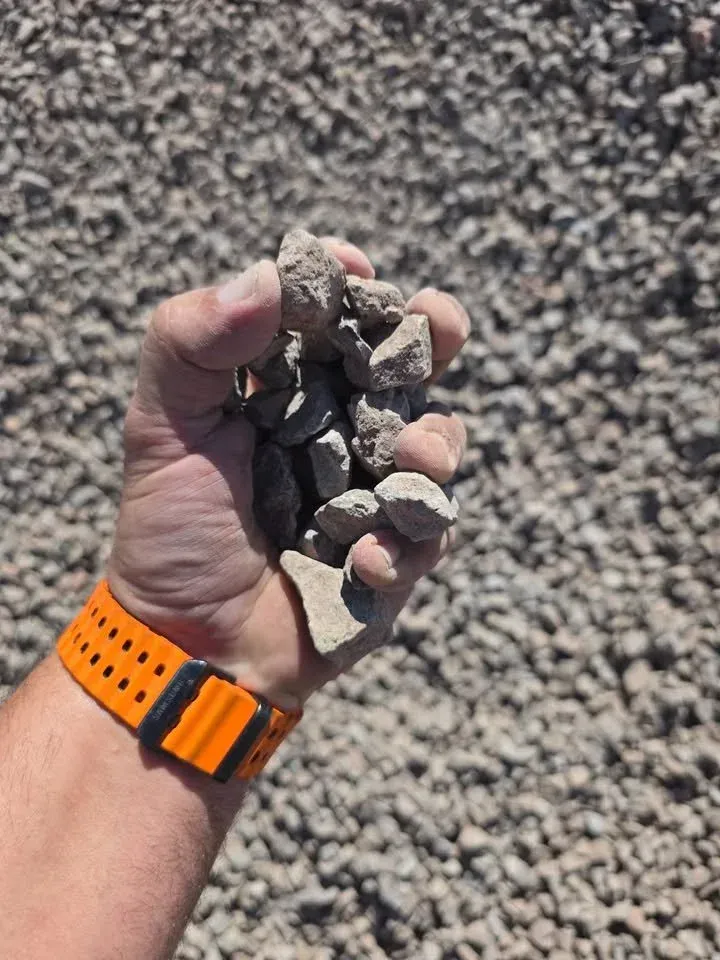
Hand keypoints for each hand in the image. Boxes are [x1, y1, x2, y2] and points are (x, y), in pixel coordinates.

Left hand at [107, 239, 468, 707]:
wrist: (187, 643)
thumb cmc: (172, 531)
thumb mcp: (161, 429)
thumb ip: (190, 344)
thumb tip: (265, 276)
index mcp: (289, 392)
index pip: (332, 323)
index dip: (349, 289)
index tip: (352, 269)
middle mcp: (341, 431)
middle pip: (405, 369)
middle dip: (431, 339)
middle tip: (439, 323)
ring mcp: (374, 492)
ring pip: (437, 446)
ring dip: (436, 444)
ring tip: (414, 456)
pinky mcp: (395, 555)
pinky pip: (427, 536)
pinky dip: (401, 544)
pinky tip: (361, 562)